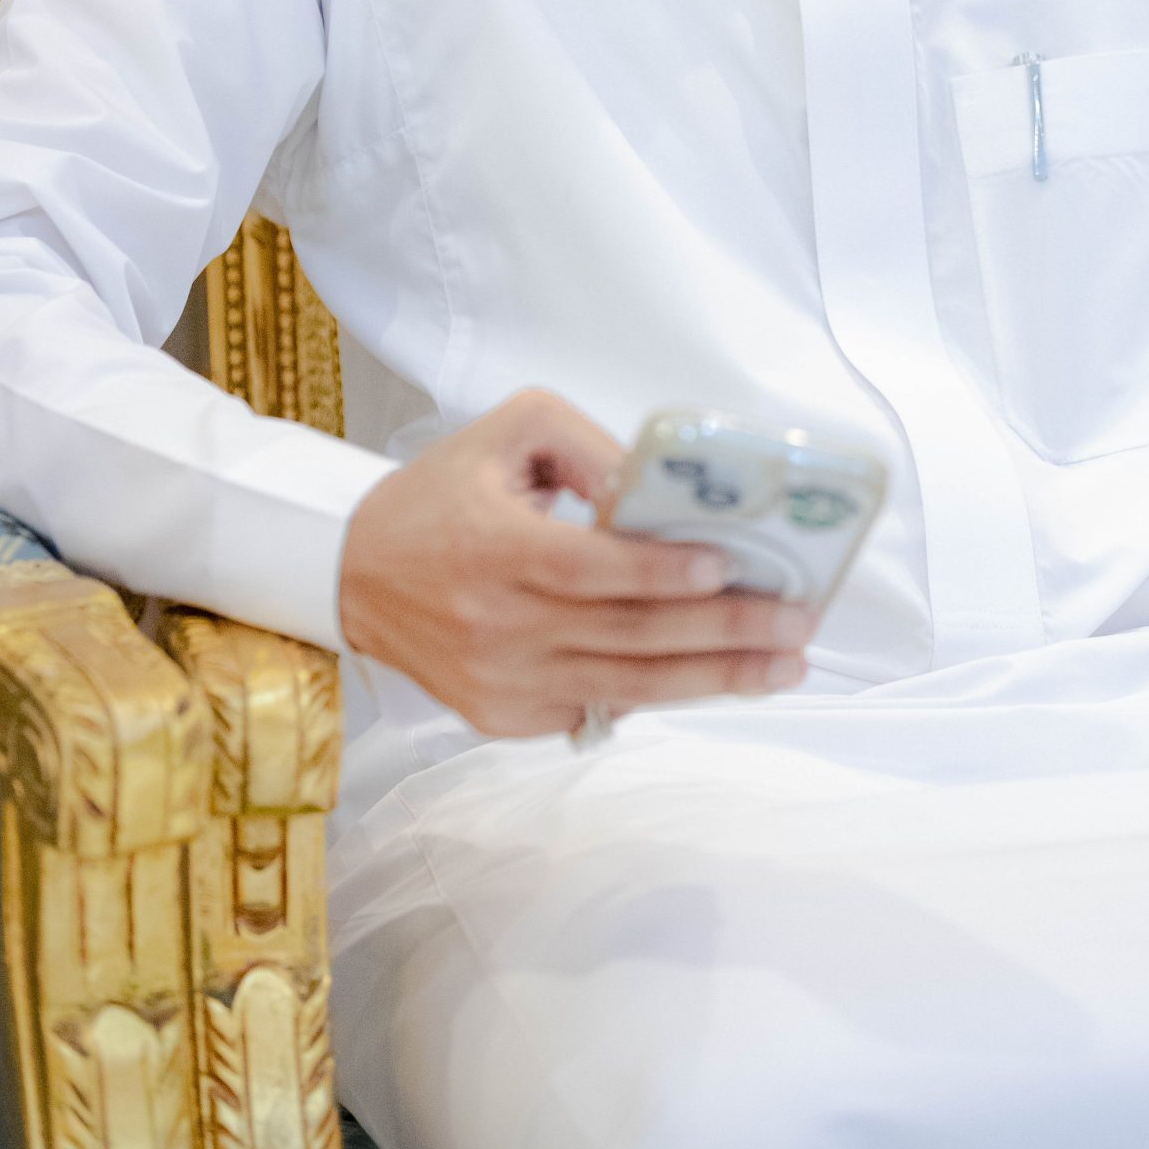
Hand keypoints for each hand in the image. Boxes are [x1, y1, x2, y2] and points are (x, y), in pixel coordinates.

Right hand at [338, 386, 812, 736]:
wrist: (351, 571)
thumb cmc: (444, 492)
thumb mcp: (510, 431)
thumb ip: (589, 448)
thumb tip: (658, 492)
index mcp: (494, 548)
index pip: (591, 570)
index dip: (662, 573)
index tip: (726, 567)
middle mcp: (497, 626)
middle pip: (628, 638)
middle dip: (724, 633)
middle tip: (796, 625)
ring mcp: (500, 683)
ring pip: (625, 688)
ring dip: (713, 680)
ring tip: (781, 665)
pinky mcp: (501, 717)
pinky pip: (593, 709)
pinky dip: (655, 693)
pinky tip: (712, 675)